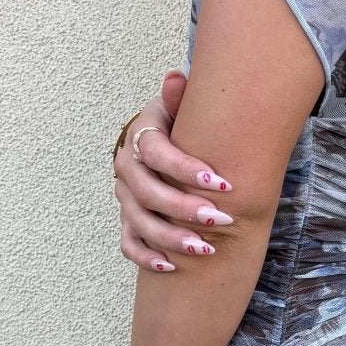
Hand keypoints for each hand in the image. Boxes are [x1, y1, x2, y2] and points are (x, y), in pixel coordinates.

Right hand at [114, 71, 235, 273]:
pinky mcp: (128, 220)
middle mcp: (126, 167)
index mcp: (140, 136)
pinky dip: (146, 257)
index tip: (220, 183)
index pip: (155, 153)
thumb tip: (176, 78)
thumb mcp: (183, 107)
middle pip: (147, 193)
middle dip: (184, 209)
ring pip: (139, 222)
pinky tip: (170, 267)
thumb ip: (180, 97)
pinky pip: (129, 244)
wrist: (170, 142)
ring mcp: (125, 197)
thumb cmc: (184, 125)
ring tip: (204, 248)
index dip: (184, 169)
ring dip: (170, 238)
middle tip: (220, 219)